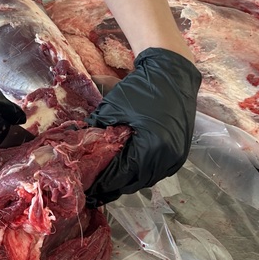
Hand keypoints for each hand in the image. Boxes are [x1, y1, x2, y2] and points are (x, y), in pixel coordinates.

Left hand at [86, 47, 199, 203]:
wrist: (171, 72)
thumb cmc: (141, 88)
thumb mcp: (113, 108)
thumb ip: (97, 130)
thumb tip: (78, 146)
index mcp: (151, 146)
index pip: (121, 174)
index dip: (103, 181)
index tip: (88, 186)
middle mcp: (167, 157)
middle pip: (134, 181)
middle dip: (114, 184)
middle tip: (96, 187)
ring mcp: (176, 157)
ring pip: (146, 179)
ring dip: (128, 180)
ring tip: (109, 181)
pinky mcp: (180, 153)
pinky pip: (157, 171)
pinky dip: (141, 172)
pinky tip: (128, 170)